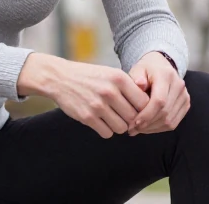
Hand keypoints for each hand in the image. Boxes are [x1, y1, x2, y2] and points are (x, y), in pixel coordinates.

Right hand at [17, 53, 149, 138]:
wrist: (60, 78)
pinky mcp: (87, 117)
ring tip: (113, 119)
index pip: (144, 102)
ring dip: (119, 126)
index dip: (144, 109)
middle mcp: (110, 91)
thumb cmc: (89, 77)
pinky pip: (107, 133)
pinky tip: (101, 122)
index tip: (138, 111)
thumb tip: (148, 106)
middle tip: (125, 117)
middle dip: (132, 120)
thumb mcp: (111, 74)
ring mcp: (98, 105)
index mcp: (119, 78)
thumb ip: (129, 87)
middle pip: (134, 117)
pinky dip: (106, 131)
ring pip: (122, 128)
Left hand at [127, 51, 188, 135]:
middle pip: (165, 113)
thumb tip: (139, 85)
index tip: (134, 123)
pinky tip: (148, 127)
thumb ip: (136, 77)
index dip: (147, 115)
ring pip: (170, 120)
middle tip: (132, 130)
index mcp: (166, 75)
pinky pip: (174, 122)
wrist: (161, 65)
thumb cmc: (146, 70)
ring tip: (138, 130)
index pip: (159, 100)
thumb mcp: (138, 69)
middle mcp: (179, 85)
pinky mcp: (186, 103)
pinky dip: (160, 128)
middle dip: (147, 124)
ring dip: (153, 128)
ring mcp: (185, 95)